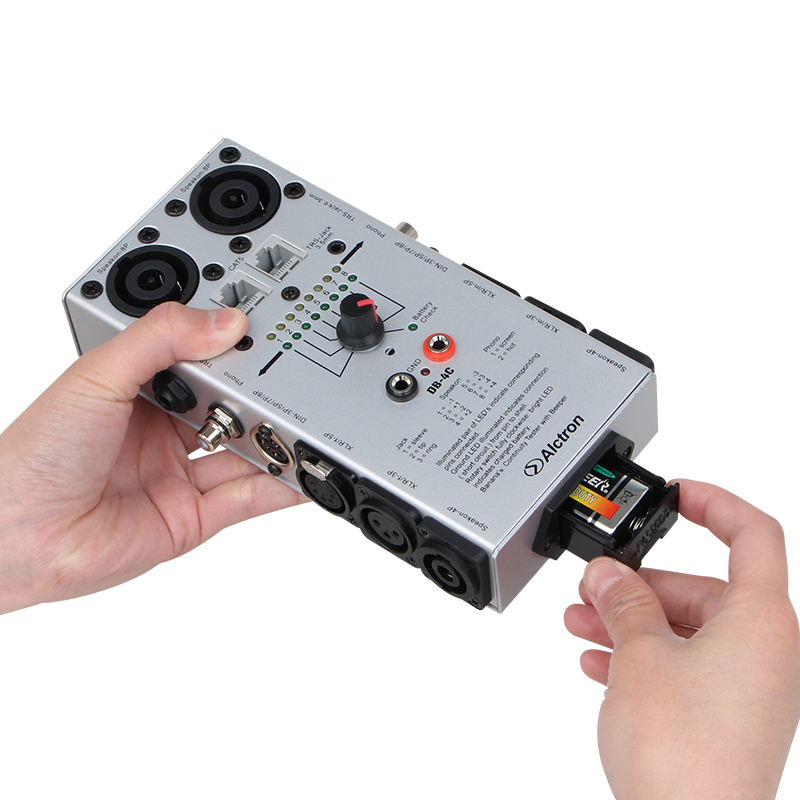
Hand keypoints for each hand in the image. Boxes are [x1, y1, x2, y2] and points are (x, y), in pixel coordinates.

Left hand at [0, 302, 304, 614]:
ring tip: (305, 428)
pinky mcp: (194, 518)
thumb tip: (224, 322)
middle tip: (292, 384)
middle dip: (263, 397)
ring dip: (275, 442)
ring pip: (245, 453)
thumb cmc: (37, 454)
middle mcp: (165, 430)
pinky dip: (278, 486)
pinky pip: (247, 499)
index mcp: (140, 389)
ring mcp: (181, 475)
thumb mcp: (98, 374)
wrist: (18, 535)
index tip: (267, 337)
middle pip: (233, 409)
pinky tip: (297, 470)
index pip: (204, 362)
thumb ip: (161, 339)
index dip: (234, 351)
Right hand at [565, 480, 799, 799]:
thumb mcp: (639, 654)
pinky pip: (683, 666)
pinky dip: (642, 655)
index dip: (714, 503)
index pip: (753, 534)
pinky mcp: (725, 717)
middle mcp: (765, 652)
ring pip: (686, 629)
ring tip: (581, 622)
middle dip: (641, 582)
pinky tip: (599, 662)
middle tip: (594, 584)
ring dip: (631, 620)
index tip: (676, 494)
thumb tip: (608, 575)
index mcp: (760, 622)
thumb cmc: (683, 755)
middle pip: (702, 587)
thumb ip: (622, 601)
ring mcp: (747, 688)